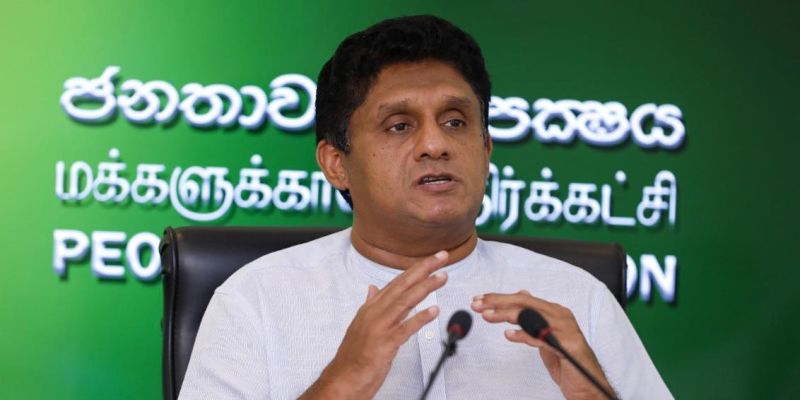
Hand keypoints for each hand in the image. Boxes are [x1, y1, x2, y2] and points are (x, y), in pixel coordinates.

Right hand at [300, 251, 449, 399]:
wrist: (343, 378)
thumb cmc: (354, 354)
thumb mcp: (362, 323)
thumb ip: (370, 304)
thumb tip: (372, 288)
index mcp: (371, 307)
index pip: (397, 282)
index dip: (416, 269)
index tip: (432, 260)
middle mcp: (375, 313)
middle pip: (402, 286)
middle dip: (424, 269)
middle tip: (441, 257)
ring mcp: (379, 327)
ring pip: (405, 302)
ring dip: (425, 288)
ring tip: (441, 278)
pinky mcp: (384, 344)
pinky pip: (405, 329)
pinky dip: (420, 318)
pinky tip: (433, 311)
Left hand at [471, 290, 613, 399]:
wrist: (588, 386)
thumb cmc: (566, 362)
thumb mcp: (545, 335)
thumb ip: (534, 316)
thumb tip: (522, 293)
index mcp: (554, 311)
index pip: (523, 298)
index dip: (499, 298)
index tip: (479, 300)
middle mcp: (561, 316)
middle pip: (525, 302)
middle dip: (498, 302)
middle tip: (477, 304)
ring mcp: (566, 330)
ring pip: (531, 316)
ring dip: (506, 314)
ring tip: (487, 316)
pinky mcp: (568, 346)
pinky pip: (542, 337)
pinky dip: (524, 335)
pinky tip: (509, 335)